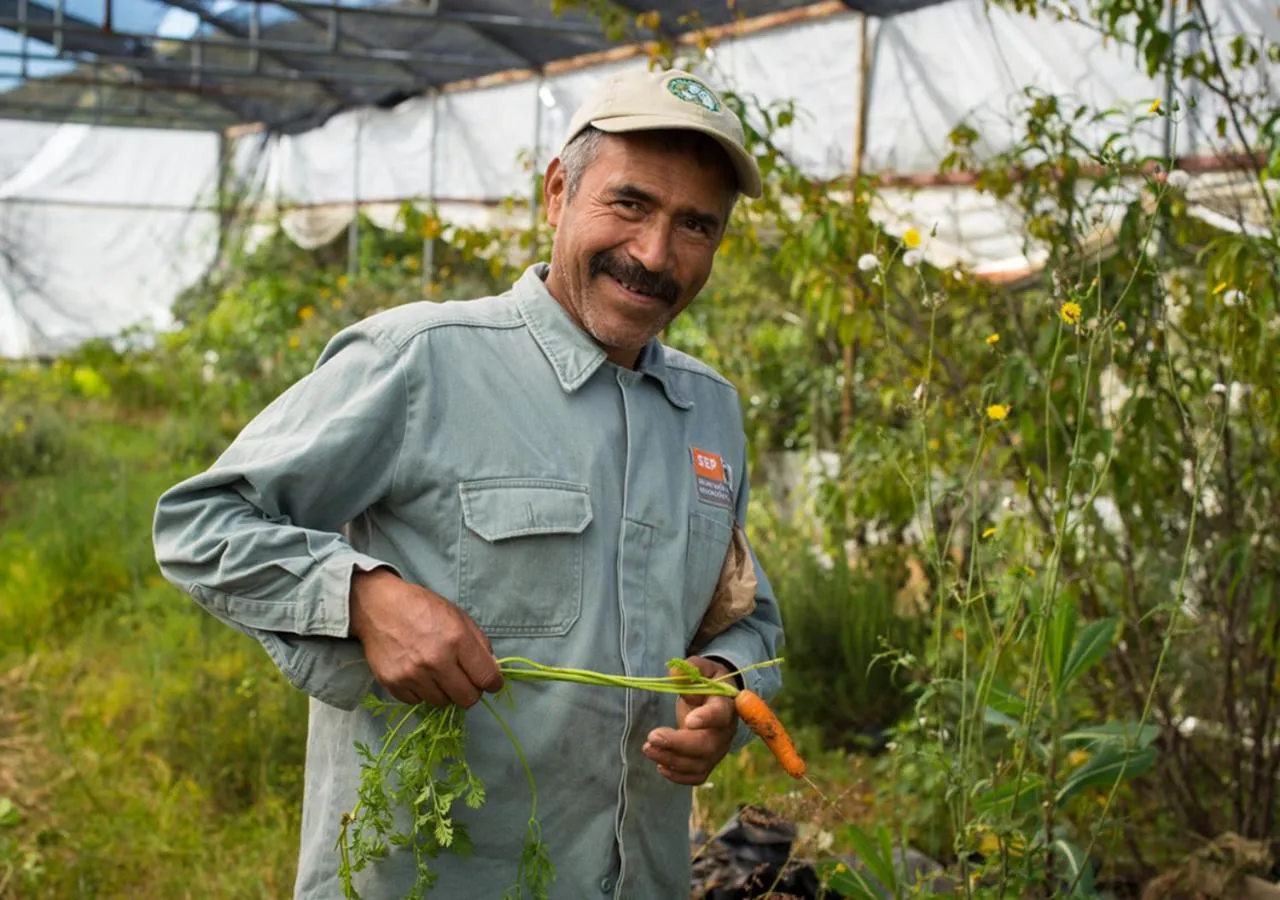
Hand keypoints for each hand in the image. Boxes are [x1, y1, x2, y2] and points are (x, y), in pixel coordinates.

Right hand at [348, 567, 502, 707]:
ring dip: (445, 692)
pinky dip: (422, 692)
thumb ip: (479, 644)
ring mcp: (413, 675)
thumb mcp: (458, 616)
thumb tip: (492, 669)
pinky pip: (417, 702)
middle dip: (471, 692)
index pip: (486, 677)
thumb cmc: (422, 608)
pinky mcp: (393, 683)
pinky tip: (419, 675)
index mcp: (457, 640)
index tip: (492, 683)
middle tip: (465, 681)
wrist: (379, 607)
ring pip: (442, 703)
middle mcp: (436, 660)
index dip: (494, 683)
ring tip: (438, 674)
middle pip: (467, 698)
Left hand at [642, 656, 737, 785]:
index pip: (719, 714)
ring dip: (671, 760)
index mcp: (725, 705)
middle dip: (678, 744)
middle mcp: (725, 732)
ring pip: (699, 764)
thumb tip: (674, 672)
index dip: (706, 719)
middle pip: (707, 745)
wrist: (716, 699)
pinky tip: (660, 766)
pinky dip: (678, 776)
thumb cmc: (707, 682)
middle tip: (652, 737)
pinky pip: (697, 776)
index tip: (688, 721)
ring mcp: (718, 750)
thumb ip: (690, 669)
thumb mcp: (701, 668)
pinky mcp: (708, 761)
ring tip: (648, 748)